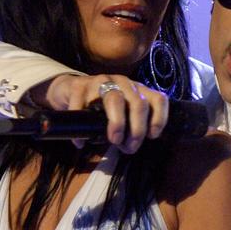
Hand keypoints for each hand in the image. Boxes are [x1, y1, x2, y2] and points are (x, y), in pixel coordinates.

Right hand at [29, 73, 168, 153]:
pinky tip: (81, 144)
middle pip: (138, 103)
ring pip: (115, 99)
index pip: (158, 99)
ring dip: (117, 123)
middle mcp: (123, 83)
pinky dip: (83, 129)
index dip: (159, 119)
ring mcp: (101, 81)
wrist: (71, 91)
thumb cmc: (101, 109)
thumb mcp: (122, 115)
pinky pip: (82, 105)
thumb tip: (131, 146)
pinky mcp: (80, 86)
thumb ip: (130, 127)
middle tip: (129, 147)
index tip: (152, 136)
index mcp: (137, 90)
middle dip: (137, 129)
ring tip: (114, 140)